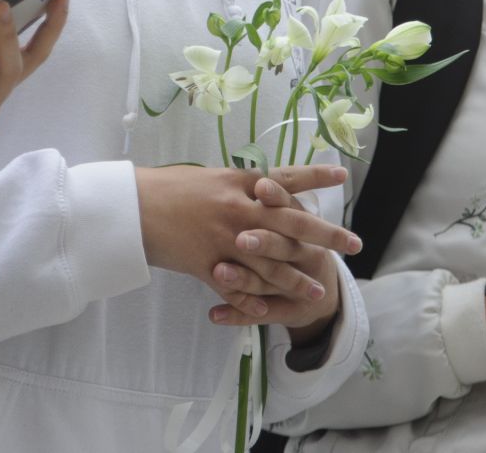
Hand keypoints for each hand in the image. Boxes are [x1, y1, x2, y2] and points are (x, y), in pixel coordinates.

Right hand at [138, 164, 355, 320]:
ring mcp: (225, 239)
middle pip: (291, 224)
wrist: (132, 206)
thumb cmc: (166, 187)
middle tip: (354, 244)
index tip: (342, 174)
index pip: (284, 178)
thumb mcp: (207, 177)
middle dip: (325, 236)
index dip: (315, 176)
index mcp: (238, 182)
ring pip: (270, 263)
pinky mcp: (208, 264)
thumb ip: (237, 185)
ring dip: (297, 279)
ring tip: (319, 290)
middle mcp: (238, 209)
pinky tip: (268, 310)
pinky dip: (252, 300)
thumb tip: (262, 185)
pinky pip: (236, 288)